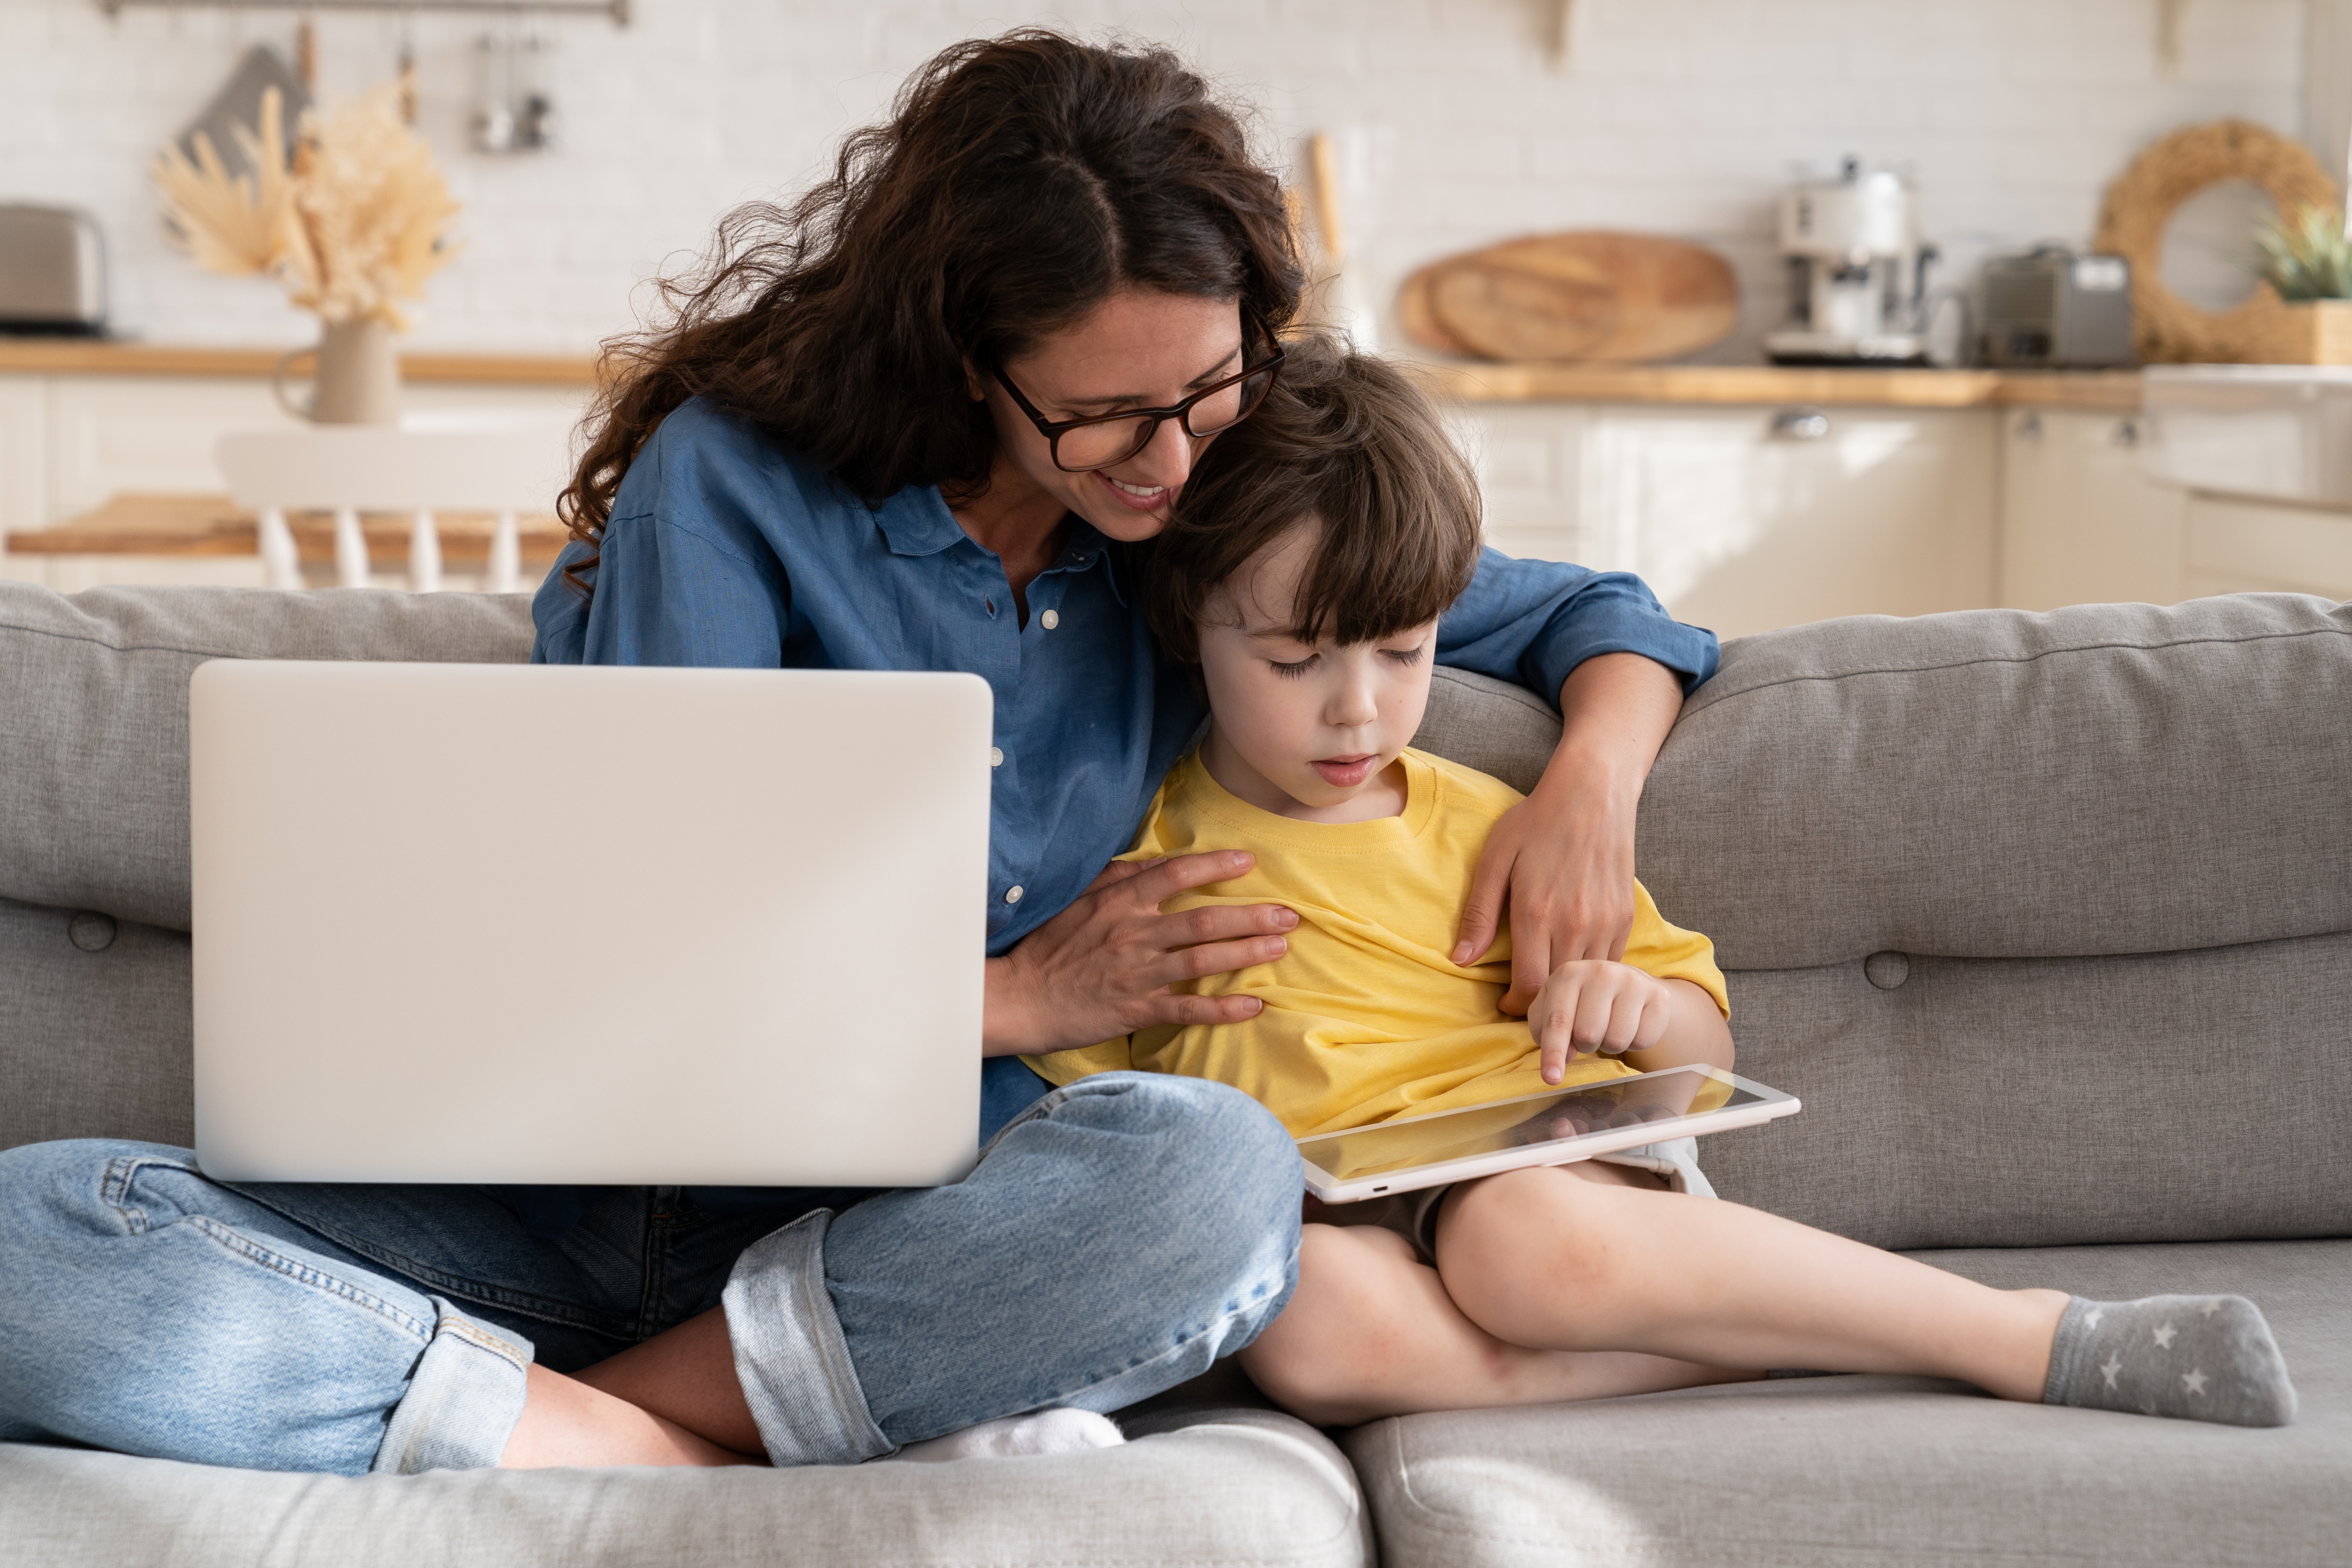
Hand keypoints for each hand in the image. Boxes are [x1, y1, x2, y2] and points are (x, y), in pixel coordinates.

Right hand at [983, 852, 1296, 1055]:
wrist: (1019, 998)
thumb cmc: (1047, 947)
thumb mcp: (1077, 899)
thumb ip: (1117, 878)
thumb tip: (1154, 861)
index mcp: (1120, 902)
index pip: (1175, 874)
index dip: (1214, 865)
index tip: (1247, 862)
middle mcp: (1134, 934)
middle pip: (1204, 919)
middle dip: (1251, 916)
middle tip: (1288, 914)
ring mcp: (1138, 973)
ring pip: (1204, 959)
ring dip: (1248, 953)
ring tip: (1281, 947)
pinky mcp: (1137, 1009)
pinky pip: (1189, 1008)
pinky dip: (1224, 1008)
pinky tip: (1254, 1006)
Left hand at [1453, 773, 1638, 1013]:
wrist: (1592, 794)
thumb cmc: (1536, 823)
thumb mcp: (1495, 860)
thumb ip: (1479, 914)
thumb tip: (1460, 961)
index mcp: (1537, 913)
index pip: (1529, 987)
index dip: (1515, 1007)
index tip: (1504, 1005)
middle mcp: (1575, 924)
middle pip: (1559, 991)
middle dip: (1539, 1006)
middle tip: (1523, 1004)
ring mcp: (1605, 922)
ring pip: (1587, 983)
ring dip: (1568, 994)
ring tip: (1549, 992)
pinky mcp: (1625, 917)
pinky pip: (1609, 964)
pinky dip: (1591, 975)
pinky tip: (1575, 968)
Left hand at [1526, 960, 1674, 1084]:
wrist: (1628, 983)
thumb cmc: (1583, 1000)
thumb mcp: (1554, 1006)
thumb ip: (1546, 1031)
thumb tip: (1566, 1055)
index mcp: (1569, 974)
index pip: (1558, 1020)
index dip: (1553, 1053)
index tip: (1551, 1078)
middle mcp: (1602, 972)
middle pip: (1588, 1034)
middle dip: (1585, 1044)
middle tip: (1589, 1032)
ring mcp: (1633, 982)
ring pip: (1616, 1040)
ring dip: (1609, 1045)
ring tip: (1609, 1026)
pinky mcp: (1659, 996)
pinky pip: (1643, 1041)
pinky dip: (1634, 1043)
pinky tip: (1631, 1025)